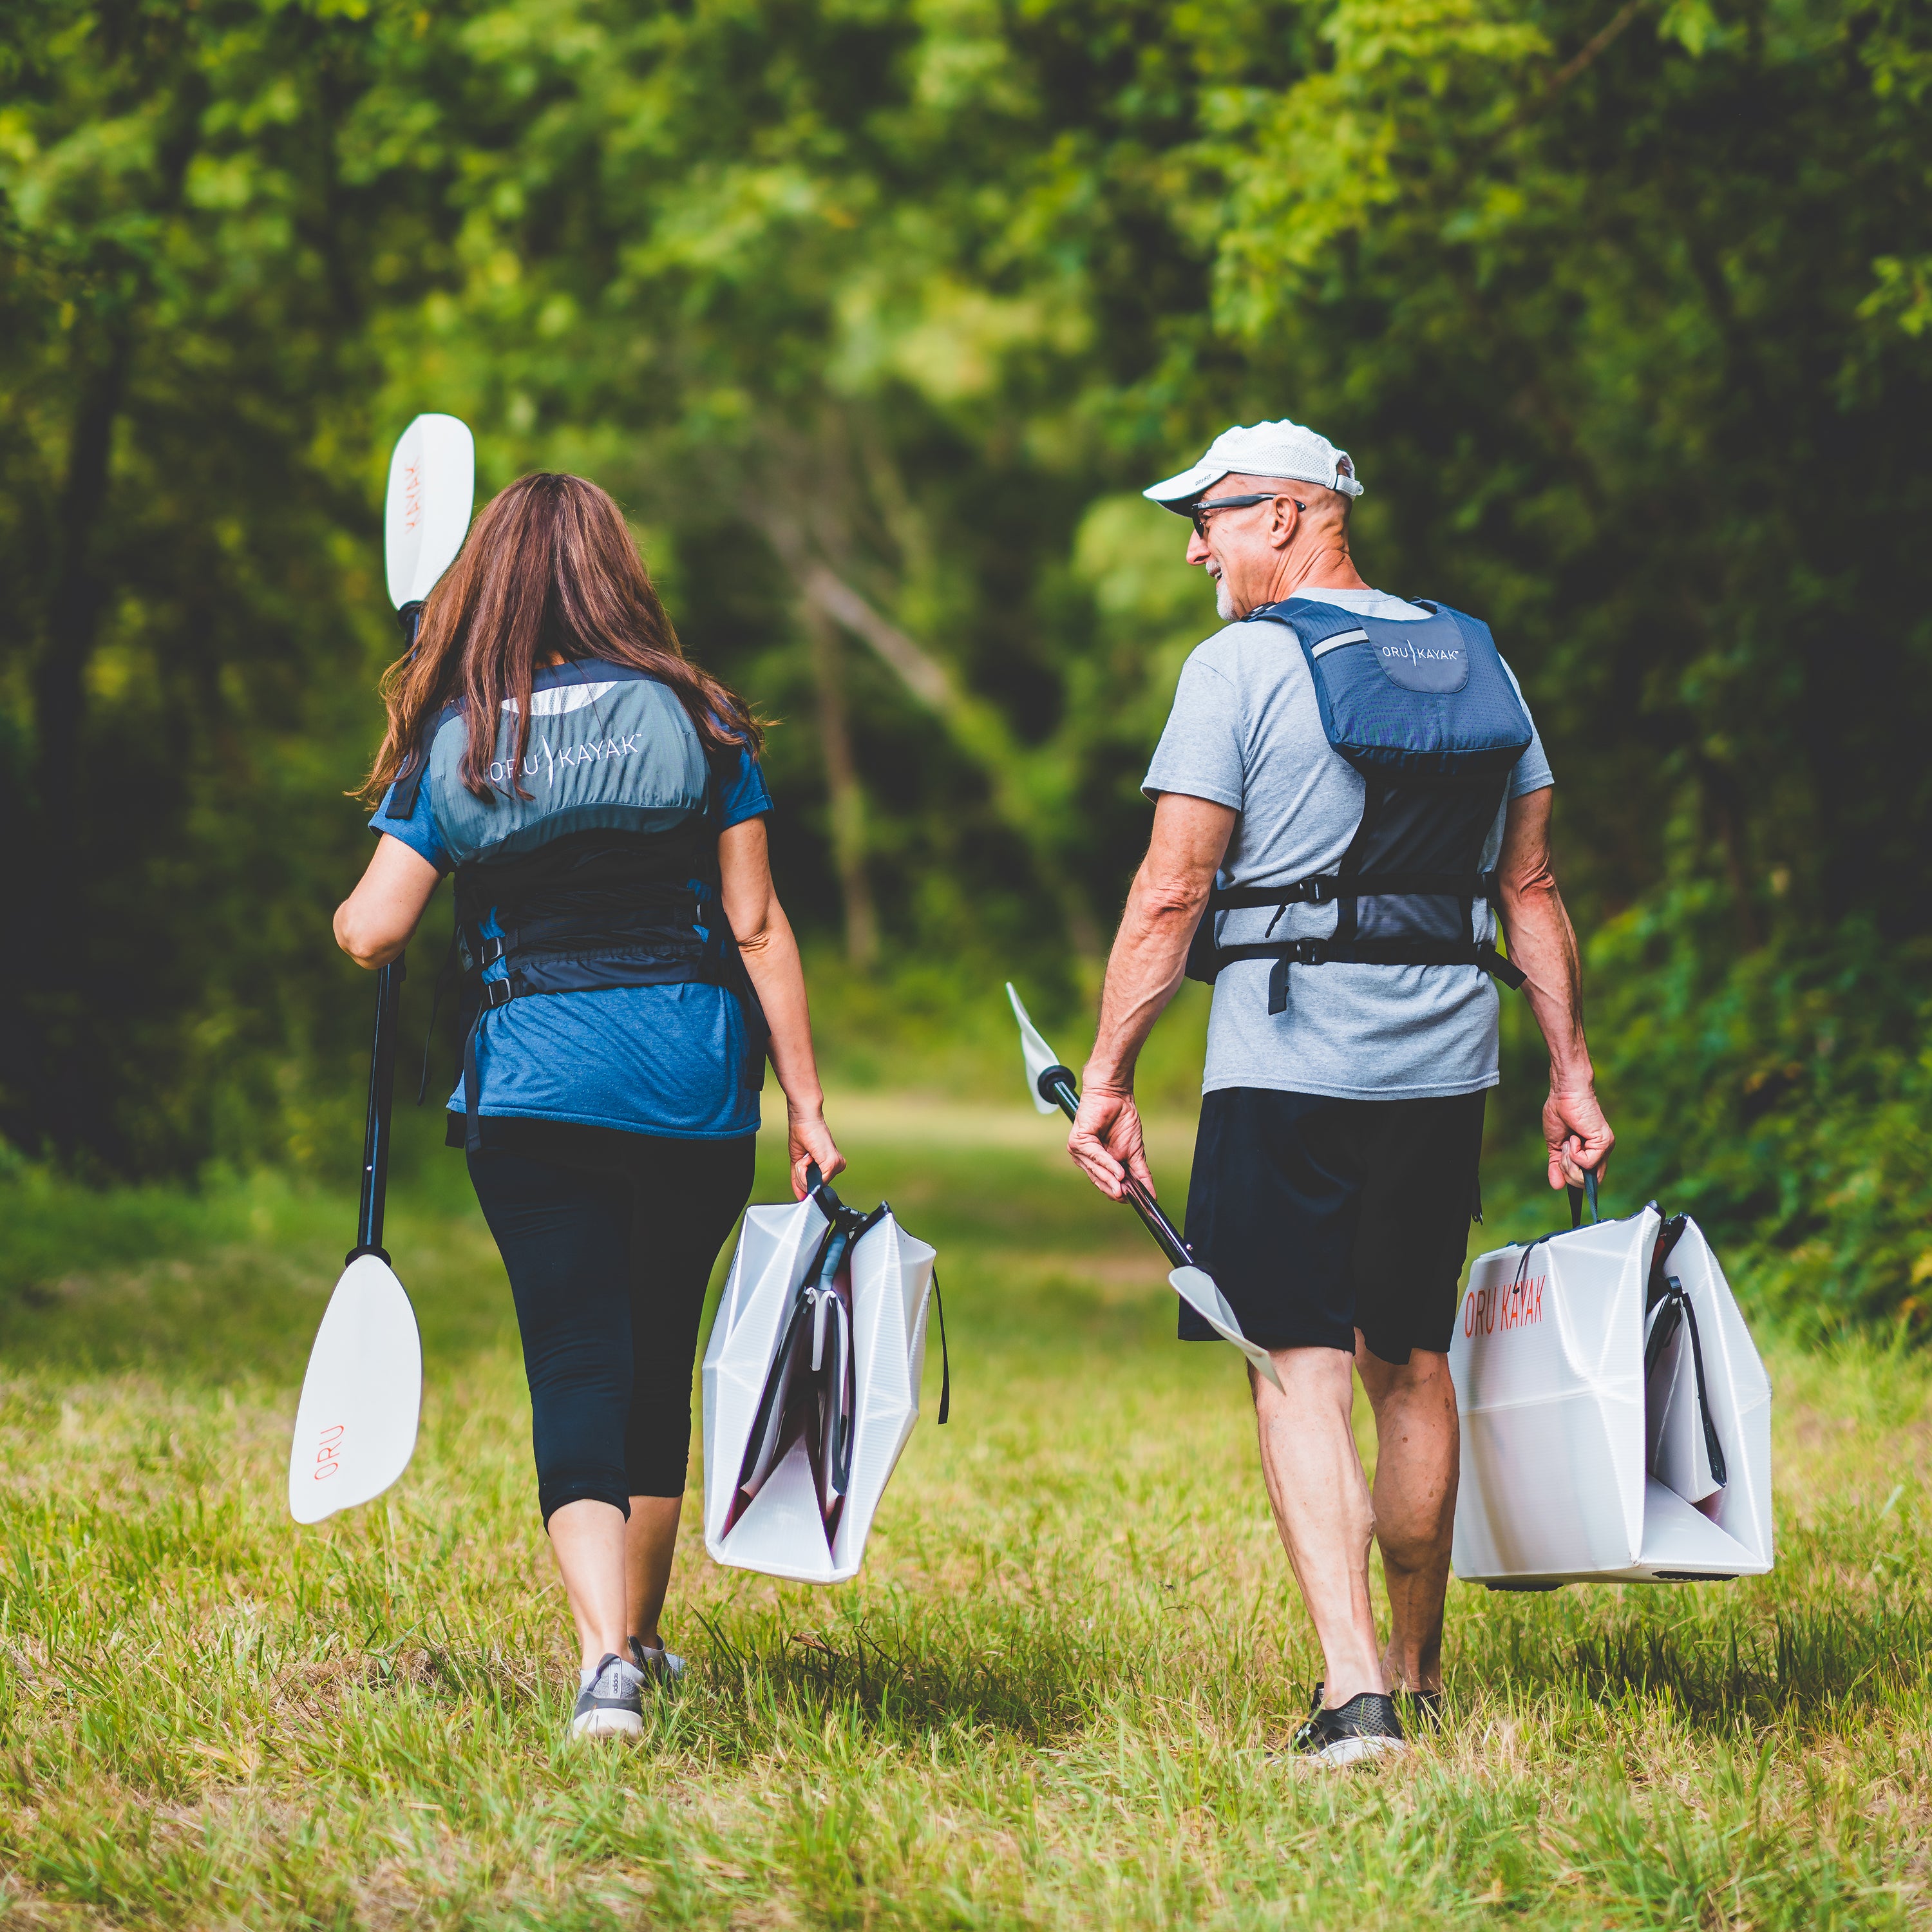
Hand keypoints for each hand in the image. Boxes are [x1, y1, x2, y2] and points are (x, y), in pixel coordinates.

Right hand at [788, 1101, 844, 1199]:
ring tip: (807, 1154)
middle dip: (802, 1175)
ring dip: (802, 1170)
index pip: (817, 1187)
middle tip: (805, 1157)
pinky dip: (804, 1169)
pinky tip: (809, 1155)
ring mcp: (836, 1166)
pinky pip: (814, 1180)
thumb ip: (801, 1181)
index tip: (803, 1166)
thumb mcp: (799, 1163)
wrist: (805, 1119)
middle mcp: (837, 1167)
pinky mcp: (832, 1164)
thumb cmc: (803, 1135)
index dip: (804, 1183)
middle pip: (813, 1187)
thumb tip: (801, 1197)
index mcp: (831, 1167)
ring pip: (812, 1185)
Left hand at [1067, 1081, 1153, 1202]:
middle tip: (1128, 1199)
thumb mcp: (1134, 1152)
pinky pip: (1094, 1157)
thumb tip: (1151, 1195)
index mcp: (1098, 1163)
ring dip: (1112, 1180)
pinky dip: (1108, 1165)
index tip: (1134, 1203)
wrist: (1115, 1095)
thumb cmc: (1122, 1120)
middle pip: (1100, 1181)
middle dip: (1115, 1191)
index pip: (1106, 1184)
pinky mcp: (1077, 1141)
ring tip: (1124, 1189)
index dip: (1119, 1194)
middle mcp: (1086, 1159)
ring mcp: (1080, 1151)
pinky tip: (1119, 1172)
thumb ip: (1140, 1173)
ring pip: (1097, 1172)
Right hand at [1544, 1081, 1613, 1190]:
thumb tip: (1556, 1185)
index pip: (1586, 1180)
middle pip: (1587, 1184)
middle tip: (1563, 1152)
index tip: (1560, 1169)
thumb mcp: (1555, 1146)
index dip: (1572, 1180)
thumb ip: (1556, 1165)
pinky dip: (1574, 1154)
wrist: (1564, 1094)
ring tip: (1567, 1144)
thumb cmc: (1560, 1113)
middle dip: (1568, 1173)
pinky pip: (1586, 1163)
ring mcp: (1604, 1149)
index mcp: (1591, 1153)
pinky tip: (1573, 1138)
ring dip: (1569, 1164)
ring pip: (1586, 1177)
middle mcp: (1601, 1153)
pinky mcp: (1603, 1143)